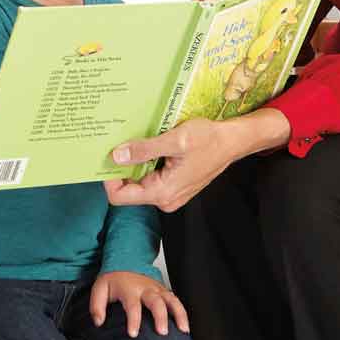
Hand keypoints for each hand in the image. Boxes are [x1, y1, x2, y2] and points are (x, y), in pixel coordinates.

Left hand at [89, 271, 189, 337]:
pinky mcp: (164, 291)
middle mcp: (146, 288)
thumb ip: (96, 306)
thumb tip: (99, 322)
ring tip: (183, 330)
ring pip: (172, 300)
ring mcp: (157, 289)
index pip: (132, 305)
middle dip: (160, 317)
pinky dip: (183, 313)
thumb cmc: (113, 280)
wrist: (125, 261)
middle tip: (162, 333)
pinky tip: (185, 327)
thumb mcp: (99, 289)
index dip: (133, 320)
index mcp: (129, 289)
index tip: (133, 334)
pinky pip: (176, 301)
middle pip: (156, 302)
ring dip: (178, 314)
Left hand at [103, 111, 288, 212]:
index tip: (106, 156)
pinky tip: (150, 146)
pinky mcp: (174, 186)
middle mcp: (165, 199)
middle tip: (118, 143)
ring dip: (135, 163)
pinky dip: (146, 163)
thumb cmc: (209, 140)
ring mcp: (170, 194)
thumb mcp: (174, 140)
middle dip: (121, 168)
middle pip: (128, 190)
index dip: (108, 178)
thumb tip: (116, 156)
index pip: (120, 197)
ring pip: (140, 182)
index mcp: (163, 192)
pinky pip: (152, 178)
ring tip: (137, 141)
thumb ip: (144, 150)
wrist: (233, 141)